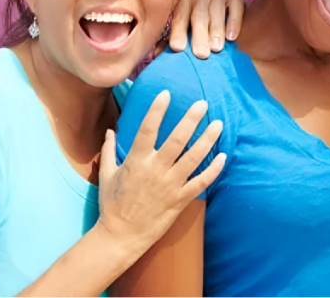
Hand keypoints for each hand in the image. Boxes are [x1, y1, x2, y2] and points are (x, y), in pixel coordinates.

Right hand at [97, 91, 224, 251]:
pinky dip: (213, 170)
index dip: (157, 110)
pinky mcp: (180, 200)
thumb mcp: (106, 175)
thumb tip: (110, 131)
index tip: (166, 93)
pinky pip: (200, 182)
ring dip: (207, 140)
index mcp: (136, 161)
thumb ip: (108, 151)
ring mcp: (170, 185)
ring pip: (193, 158)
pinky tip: (223, 157)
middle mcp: (155, 170)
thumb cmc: (112, 205)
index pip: (148, 129)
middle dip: (191, 120)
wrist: (121, 236)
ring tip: (218, 124)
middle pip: (177, 140)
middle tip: (203, 103)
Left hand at [168, 0, 245, 58]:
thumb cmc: (206, 35)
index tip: (177, 48)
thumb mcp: (190, 38)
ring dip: (216, 30)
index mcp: (184, 6)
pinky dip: (233, 21)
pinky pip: (234, 6)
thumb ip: (175, 44)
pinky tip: (231, 36)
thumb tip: (158, 55)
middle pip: (198, 14)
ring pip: (215, 9)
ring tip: (216, 48)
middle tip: (201, 54)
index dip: (178, 32)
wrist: (232, 27)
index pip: (179, 17)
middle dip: (199, 35)